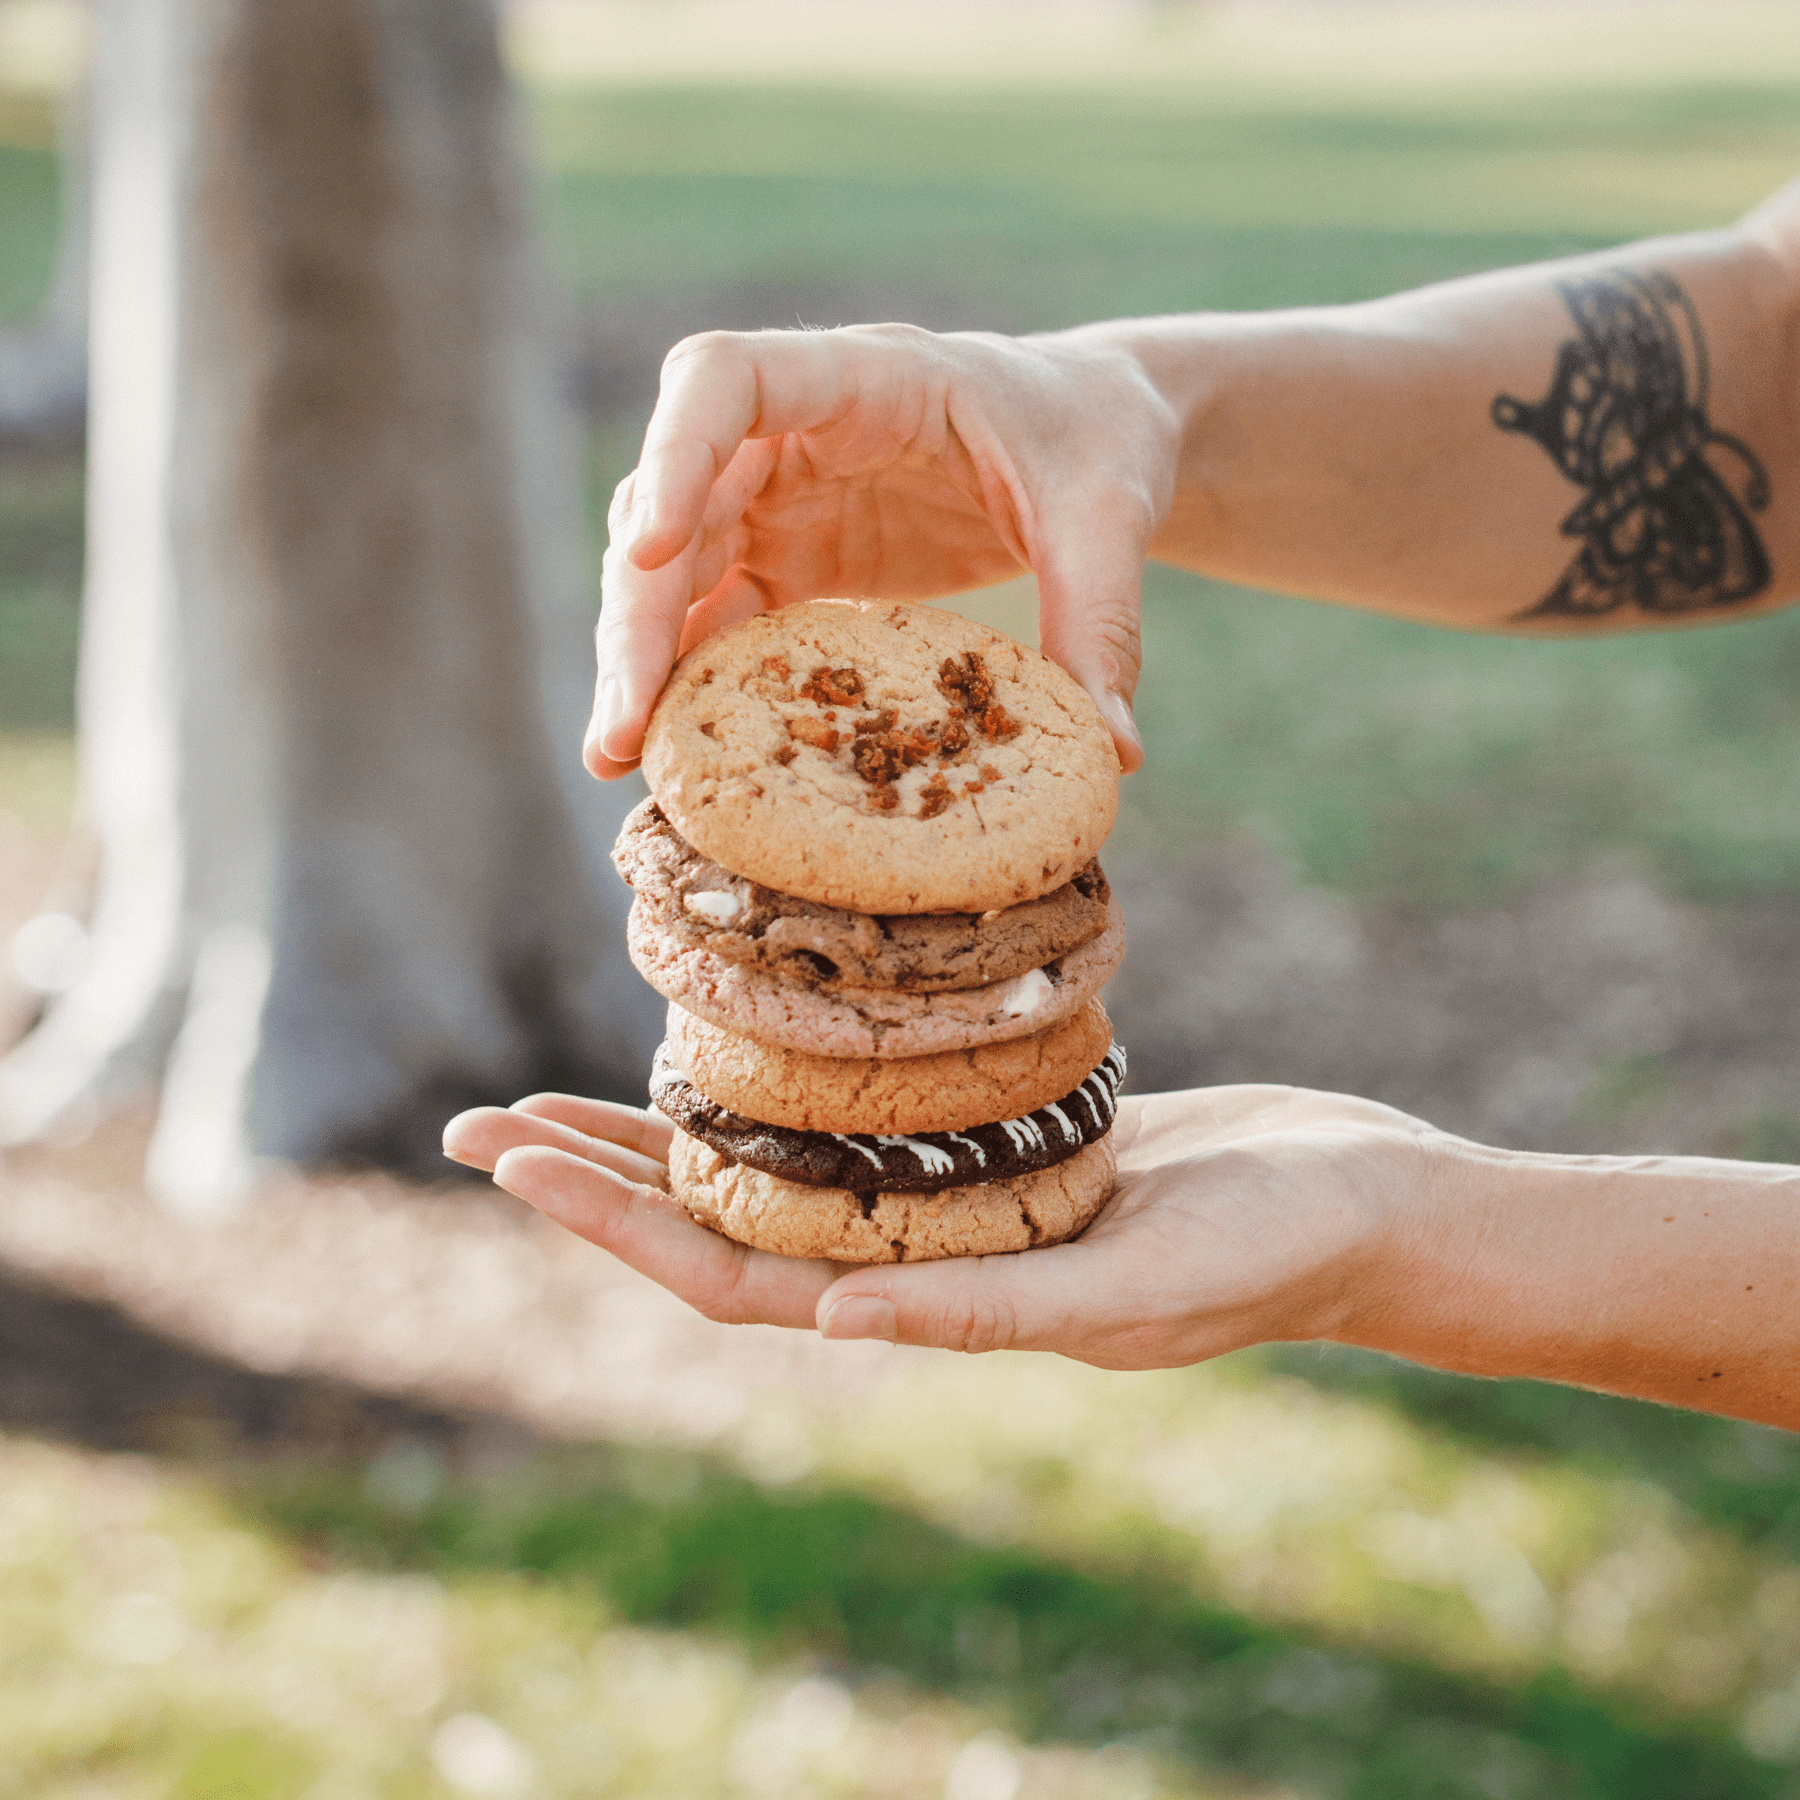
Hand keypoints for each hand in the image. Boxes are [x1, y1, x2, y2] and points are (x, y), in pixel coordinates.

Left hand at [440, 1085, 1435, 1368]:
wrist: (1359, 1201)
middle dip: (592, 1179)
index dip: (613, 1222)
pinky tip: (728, 1032)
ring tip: (552, 1095)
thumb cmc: (1270, 1255)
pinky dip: (773, 1078)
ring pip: (768, 1165)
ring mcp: (949, 1197)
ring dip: (657, 1134)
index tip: (507, 1160)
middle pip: (718, 1222)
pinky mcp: (990, 1135)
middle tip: (474, 1127)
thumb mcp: (1131, 1291)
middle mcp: (918, 1254)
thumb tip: (828, 1317)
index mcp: (931, 1303)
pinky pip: (850, 1108)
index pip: (733, 1273)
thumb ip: (986, 1309)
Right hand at [586, 323, 1181, 780]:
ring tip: (623, 756)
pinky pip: (721, 614)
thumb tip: (1117, 755)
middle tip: (627, 724)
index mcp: (867, 377)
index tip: (650, 545)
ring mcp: (785, 497)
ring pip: (676, 566)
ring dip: (645, 656)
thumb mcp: (1108, 519)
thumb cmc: (1099, 441)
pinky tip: (674, 752)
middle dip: (640, 610)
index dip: (674, 451)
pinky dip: (691, 677)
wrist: (1098, 439)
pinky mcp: (795, 560)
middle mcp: (799, 431)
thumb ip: (1102, 622)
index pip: (727, 378)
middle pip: (674, 499)